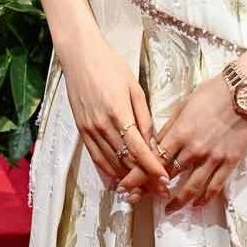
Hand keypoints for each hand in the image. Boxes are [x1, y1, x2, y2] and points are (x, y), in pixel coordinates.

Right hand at [58, 32, 170, 195]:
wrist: (80, 56)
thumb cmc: (110, 66)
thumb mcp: (135, 88)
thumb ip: (144, 117)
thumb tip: (152, 143)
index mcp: (119, 112)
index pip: (138, 149)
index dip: (152, 167)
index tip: (165, 180)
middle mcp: (102, 125)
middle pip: (125, 161)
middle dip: (144, 179)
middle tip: (159, 190)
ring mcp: (90, 129)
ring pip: (111, 163)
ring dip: (127, 179)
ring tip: (143, 190)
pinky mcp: (82, 130)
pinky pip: (96, 158)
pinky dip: (108, 172)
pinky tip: (119, 180)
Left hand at [118, 76, 246, 210]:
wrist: (245, 92)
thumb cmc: (213, 93)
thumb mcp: (183, 106)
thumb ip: (170, 128)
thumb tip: (156, 143)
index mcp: (179, 133)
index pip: (153, 160)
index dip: (138, 176)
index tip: (126, 186)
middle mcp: (194, 149)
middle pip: (168, 175)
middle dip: (152, 190)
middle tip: (141, 199)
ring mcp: (212, 157)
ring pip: (192, 187)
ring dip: (178, 201)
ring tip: (170, 209)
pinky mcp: (230, 162)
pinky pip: (215, 186)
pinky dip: (205, 198)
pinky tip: (197, 204)